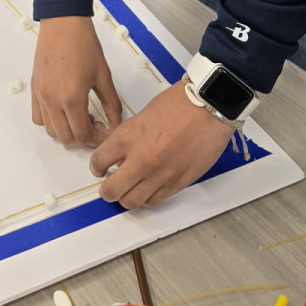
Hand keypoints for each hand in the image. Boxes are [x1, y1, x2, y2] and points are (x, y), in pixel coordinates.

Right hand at [32, 15, 122, 146]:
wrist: (63, 23)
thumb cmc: (84, 45)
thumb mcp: (103, 75)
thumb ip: (111, 104)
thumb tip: (116, 123)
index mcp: (71, 99)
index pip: (82, 134)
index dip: (97, 139)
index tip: (107, 132)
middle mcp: (52, 101)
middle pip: (66, 137)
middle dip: (83, 138)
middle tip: (97, 126)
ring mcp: (41, 95)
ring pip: (51, 130)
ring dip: (67, 131)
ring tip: (81, 117)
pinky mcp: (35, 88)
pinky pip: (38, 117)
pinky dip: (51, 121)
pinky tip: (63, 111)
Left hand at [90, 80, 231, 208]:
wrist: (208, 108)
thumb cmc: (178, 104)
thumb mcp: (143, 115)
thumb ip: (129, 136)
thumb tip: (121, 153)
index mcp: (127, 137)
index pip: (98, 162)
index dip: (96, 167)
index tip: (100, 168)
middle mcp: (140, 159)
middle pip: (111, 191)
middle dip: (107, 191)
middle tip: (109, 186)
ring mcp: (159, 174)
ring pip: (132, 201)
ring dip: (127, 197)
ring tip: (130, 190)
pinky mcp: (178, 183)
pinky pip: (155, 201)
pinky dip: (147, 198)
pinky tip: (148, 190)